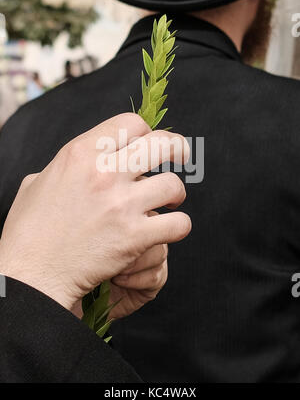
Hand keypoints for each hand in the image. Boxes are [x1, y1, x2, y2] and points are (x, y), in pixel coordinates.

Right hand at [0, 113, 190, 311]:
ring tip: (170, 202)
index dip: (145, 133)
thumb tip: (79, 165)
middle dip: (176, 148)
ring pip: (174, 184)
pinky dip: (178, 226)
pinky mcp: (134, 237)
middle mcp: (104, 173)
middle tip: (180, 157)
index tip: (147, 145)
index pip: (131, 123)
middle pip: (162, 144)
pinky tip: (168, 229)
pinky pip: (178, 223)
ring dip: (176, 193)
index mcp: (81, 153)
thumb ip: (65, 167)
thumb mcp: (37, 183)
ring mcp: (122, 205)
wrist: (32, 275)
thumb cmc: (29, 231)